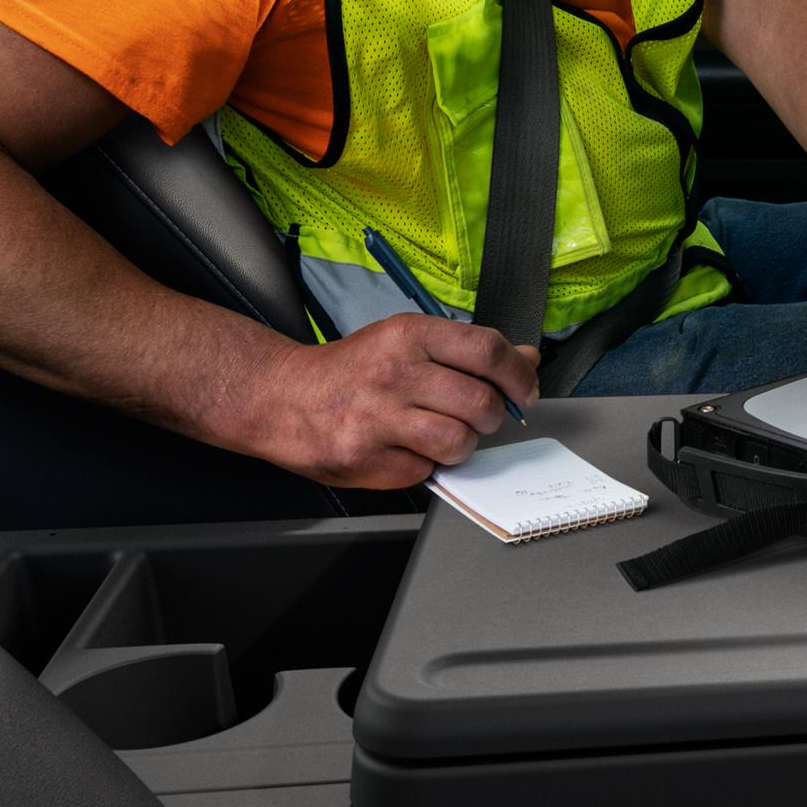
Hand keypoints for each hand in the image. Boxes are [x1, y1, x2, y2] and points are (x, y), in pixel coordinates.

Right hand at [226, 316, 540, 488]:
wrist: (281, 398)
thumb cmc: (351, 370)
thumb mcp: (405, 341)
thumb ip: (465, 350)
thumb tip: (525, 359)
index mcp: (408, 336)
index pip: (487, 350)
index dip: (518, 374)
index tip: (524, 388)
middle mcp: (394, 373)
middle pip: (480, 401)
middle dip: (492, 415)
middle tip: (478, 415)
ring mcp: (378, 419)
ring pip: (459, 441)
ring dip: (462, 444)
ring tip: (443, 433)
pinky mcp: (366, 459)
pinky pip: (426, 470)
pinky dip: (426, 464)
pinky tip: (406, 448)